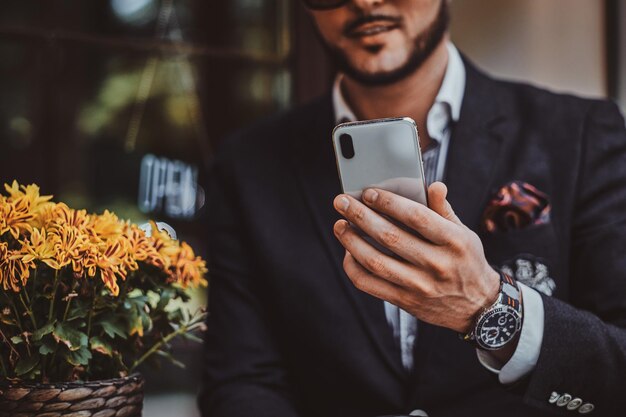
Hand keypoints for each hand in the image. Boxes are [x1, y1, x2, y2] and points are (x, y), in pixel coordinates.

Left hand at [332, 182, 499, 333]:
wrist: (478, 307)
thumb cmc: (467, 262)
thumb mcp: (464, 233)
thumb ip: (444, 210)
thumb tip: (434, 185)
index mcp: (453, 241)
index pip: (416, 217)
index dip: (389, 202)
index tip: (368, 192)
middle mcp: (437, 264)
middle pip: (390, 237)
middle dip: (361, 216)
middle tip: (341, 202)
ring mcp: (420, 286)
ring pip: (375, 262)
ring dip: (352, 241)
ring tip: (340, 225)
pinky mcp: (406, 301)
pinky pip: (371, 284)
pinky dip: (355, 268)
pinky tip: (349, 253)